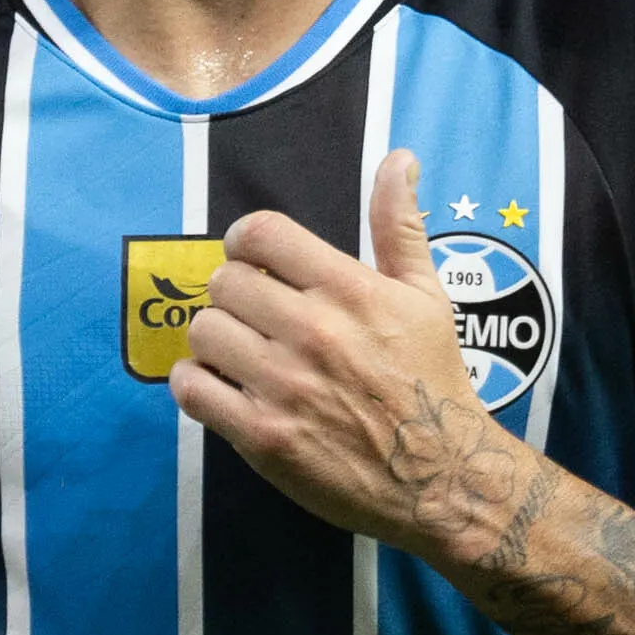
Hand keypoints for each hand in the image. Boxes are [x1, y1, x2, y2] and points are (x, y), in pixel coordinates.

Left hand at [175, 146, 514, 556]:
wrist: (442, 477)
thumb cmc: (434, 381)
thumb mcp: (428, 296)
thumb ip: (400, 225)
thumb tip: (399, 157)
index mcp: (350, 290)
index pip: (261, 234)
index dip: (247, 243)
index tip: (254, 263)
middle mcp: (313, 332)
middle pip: (224, 283)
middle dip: (234, 296)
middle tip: (254, 318)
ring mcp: (284, 386)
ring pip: (203, 332)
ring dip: (214, 340)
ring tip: (239, 353)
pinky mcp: (262, 437)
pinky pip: (192, 389)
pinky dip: (196, 384)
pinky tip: (221, 387)